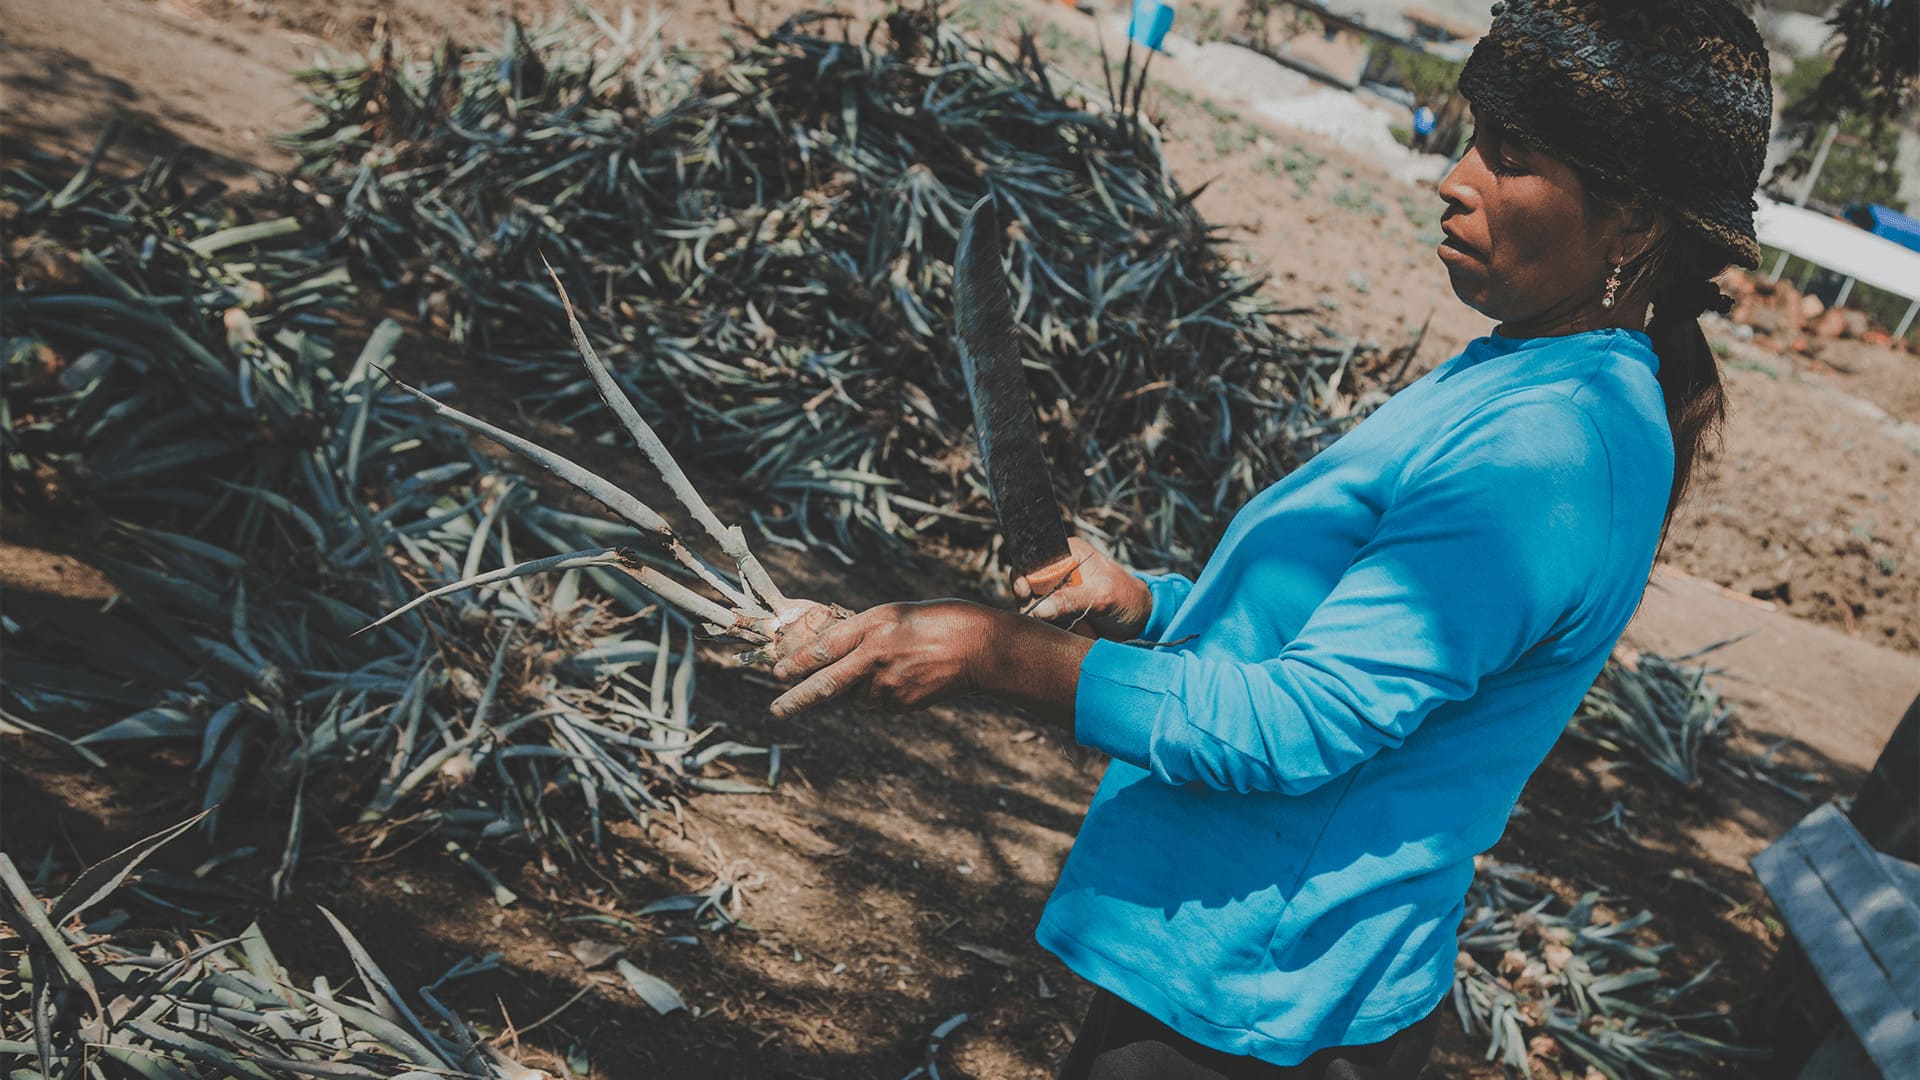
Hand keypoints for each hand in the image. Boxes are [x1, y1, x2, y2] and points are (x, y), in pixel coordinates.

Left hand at [766, 600, 1000, 717]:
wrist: (978, 648)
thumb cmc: (936, 620)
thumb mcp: (892, 614)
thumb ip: (858, 633)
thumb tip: (825, 654)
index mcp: (873, 628)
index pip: (824, 649)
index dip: (797, 662)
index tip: (778, 672)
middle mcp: (876, 659)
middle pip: (827, 685)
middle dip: (798, 699)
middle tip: (776, 711)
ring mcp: (889, 686)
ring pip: (854, 695)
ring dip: (855, 687)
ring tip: (889, 665)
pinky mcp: (902, 705)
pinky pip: (878, 702)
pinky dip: (879, 693)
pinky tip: (904, 676)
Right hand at [1011, 537, 1151, 640]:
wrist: (1141, 622)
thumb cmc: (1127, 599)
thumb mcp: (1102, 596)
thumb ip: (1072, 600)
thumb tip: (1039, 608)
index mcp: (1069, 553)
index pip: (1034, 559)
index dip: (1024, 575)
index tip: (1024, 591)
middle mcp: (1060, 569)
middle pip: (1026, 582)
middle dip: (1029, 600)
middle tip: (1036, 614)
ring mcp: (1058, 591)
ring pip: (1031, 603)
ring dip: (1039, 617)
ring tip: (1060, 623)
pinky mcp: (1059, 610)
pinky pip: (1042, 618)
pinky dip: (1047, 626)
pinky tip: (1061, 629)